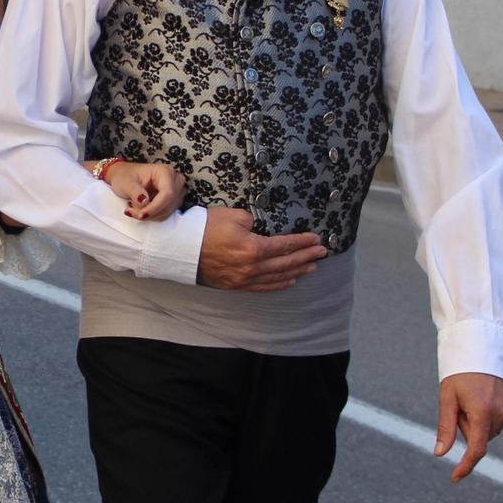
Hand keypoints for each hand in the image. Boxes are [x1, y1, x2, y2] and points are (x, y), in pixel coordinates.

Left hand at [104, 160, 186, 220]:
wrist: (124, 177)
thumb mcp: (126, 182)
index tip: (141, 214)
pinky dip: (152, 215)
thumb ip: (135, 192)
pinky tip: (141, 208)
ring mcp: (176, 191)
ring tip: (133, 207)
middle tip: (131, 211)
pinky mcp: (172, 201)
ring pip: (166, 212)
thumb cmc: (125, 176)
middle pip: (168, 204)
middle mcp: (174, 180)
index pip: (167, 194)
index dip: (155, 207)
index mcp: (165, 172)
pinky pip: (164, 214)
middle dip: (149, 212)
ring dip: (149, 215)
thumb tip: (144, 202)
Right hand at [196, 207, 325, 291]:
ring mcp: (244, 279)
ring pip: (277, 277)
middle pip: (286, 263)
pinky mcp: (235, 285)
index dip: (303, 242)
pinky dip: (279, 284)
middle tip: (322, 252)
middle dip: (306, 257)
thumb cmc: (204, 227)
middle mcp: (252, 267)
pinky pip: (263, 286)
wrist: (180, 248)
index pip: (285, 245)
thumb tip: (260, 229)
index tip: (317, 239)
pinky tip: (290, 280)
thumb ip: (253, 222)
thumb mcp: (233, 216)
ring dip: (297, 271)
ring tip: (312, 266)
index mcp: (254, 248)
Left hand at [435, 372, 502, 482]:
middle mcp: (500, 412)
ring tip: (473, 397)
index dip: (465, 465)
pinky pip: (499, 419)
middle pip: (480, 437)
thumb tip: (440, 454)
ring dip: (479, 422)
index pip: (476, 449)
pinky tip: (484, 395)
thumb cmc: (459, 372)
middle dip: (467, 428)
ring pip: (490, 429)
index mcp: (482, 412)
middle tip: (459, 405)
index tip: (455, 477)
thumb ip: (445, 427)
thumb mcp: (447, 398)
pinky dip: (489, 415)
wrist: (482, 346)